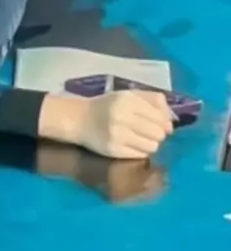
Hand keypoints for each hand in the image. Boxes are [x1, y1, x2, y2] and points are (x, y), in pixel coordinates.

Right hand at [39, 90, 172, 158]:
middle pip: (158, 133)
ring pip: (152, 146)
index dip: (165, 123)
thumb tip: (171, 121)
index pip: (159, 117)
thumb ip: (152, 100)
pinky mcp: (114, 151)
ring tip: (141, 138)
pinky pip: (141, 155)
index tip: (163, 125)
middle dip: (158, 134)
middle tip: (150, 132)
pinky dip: (141, 151)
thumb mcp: (128, 95)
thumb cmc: (108, 105)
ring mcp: (118, 135)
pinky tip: (133, 144)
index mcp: (128, 100)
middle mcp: (123, 117)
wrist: (80, 119)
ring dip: (151, 143)